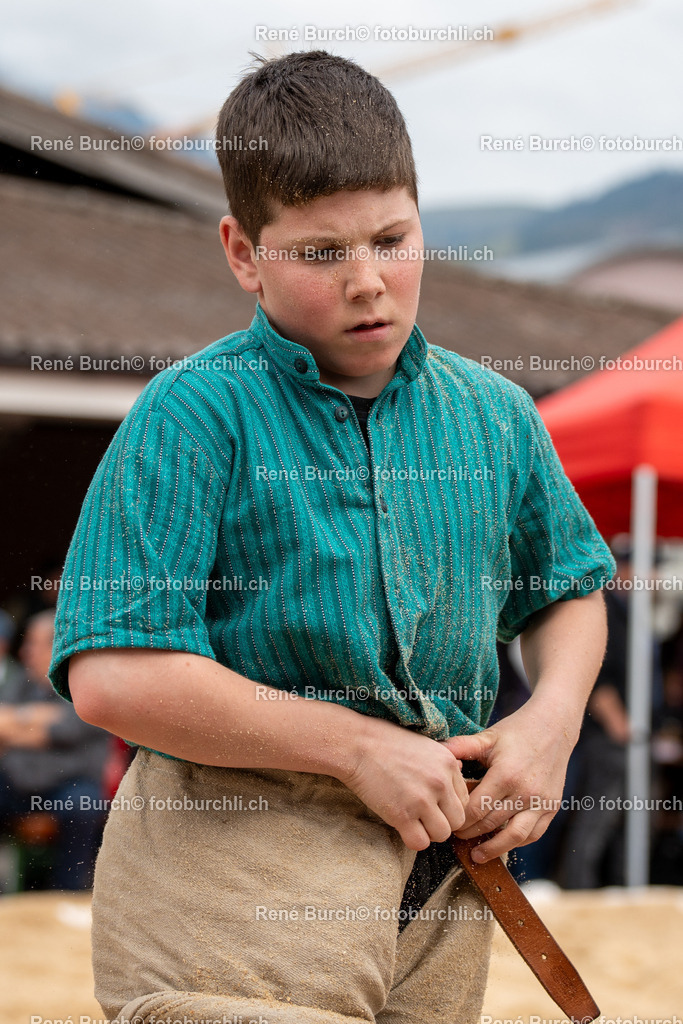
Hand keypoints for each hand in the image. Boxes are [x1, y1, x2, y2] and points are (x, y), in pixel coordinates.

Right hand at [340, 719, 468, 849]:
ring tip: (412, 820)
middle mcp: (441, 782)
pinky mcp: (402, 815)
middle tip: (423, 815)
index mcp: (449, 764)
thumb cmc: (387, 742)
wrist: (357, 744)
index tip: (433, 803)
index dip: (448, 805)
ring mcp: (422, 800)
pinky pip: (419, 843)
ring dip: (428, 832)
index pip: (464, 799)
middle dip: (442, 821)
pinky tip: (401, 826)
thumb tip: (462, 772)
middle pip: (458, 820)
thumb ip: (444, 764)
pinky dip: (412, 839)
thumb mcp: (425, 745)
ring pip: (442, 834)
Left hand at [444, 698, 575, 861]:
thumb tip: (436, 750)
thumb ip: (461, 746)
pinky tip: (502, 844)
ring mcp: (541, 802)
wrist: (554, 728)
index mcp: (505, 775)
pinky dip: (517, 842)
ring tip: (477, 855)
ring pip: (514, 836)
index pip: (476, 808)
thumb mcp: (488, 737)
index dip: (460, 819)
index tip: (449, 821)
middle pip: (491, 823)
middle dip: (470, 833)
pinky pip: (533, 834)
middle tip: (456, 837)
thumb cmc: (517, 732)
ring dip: (494, 848)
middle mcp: (525, 792)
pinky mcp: (552, 807)